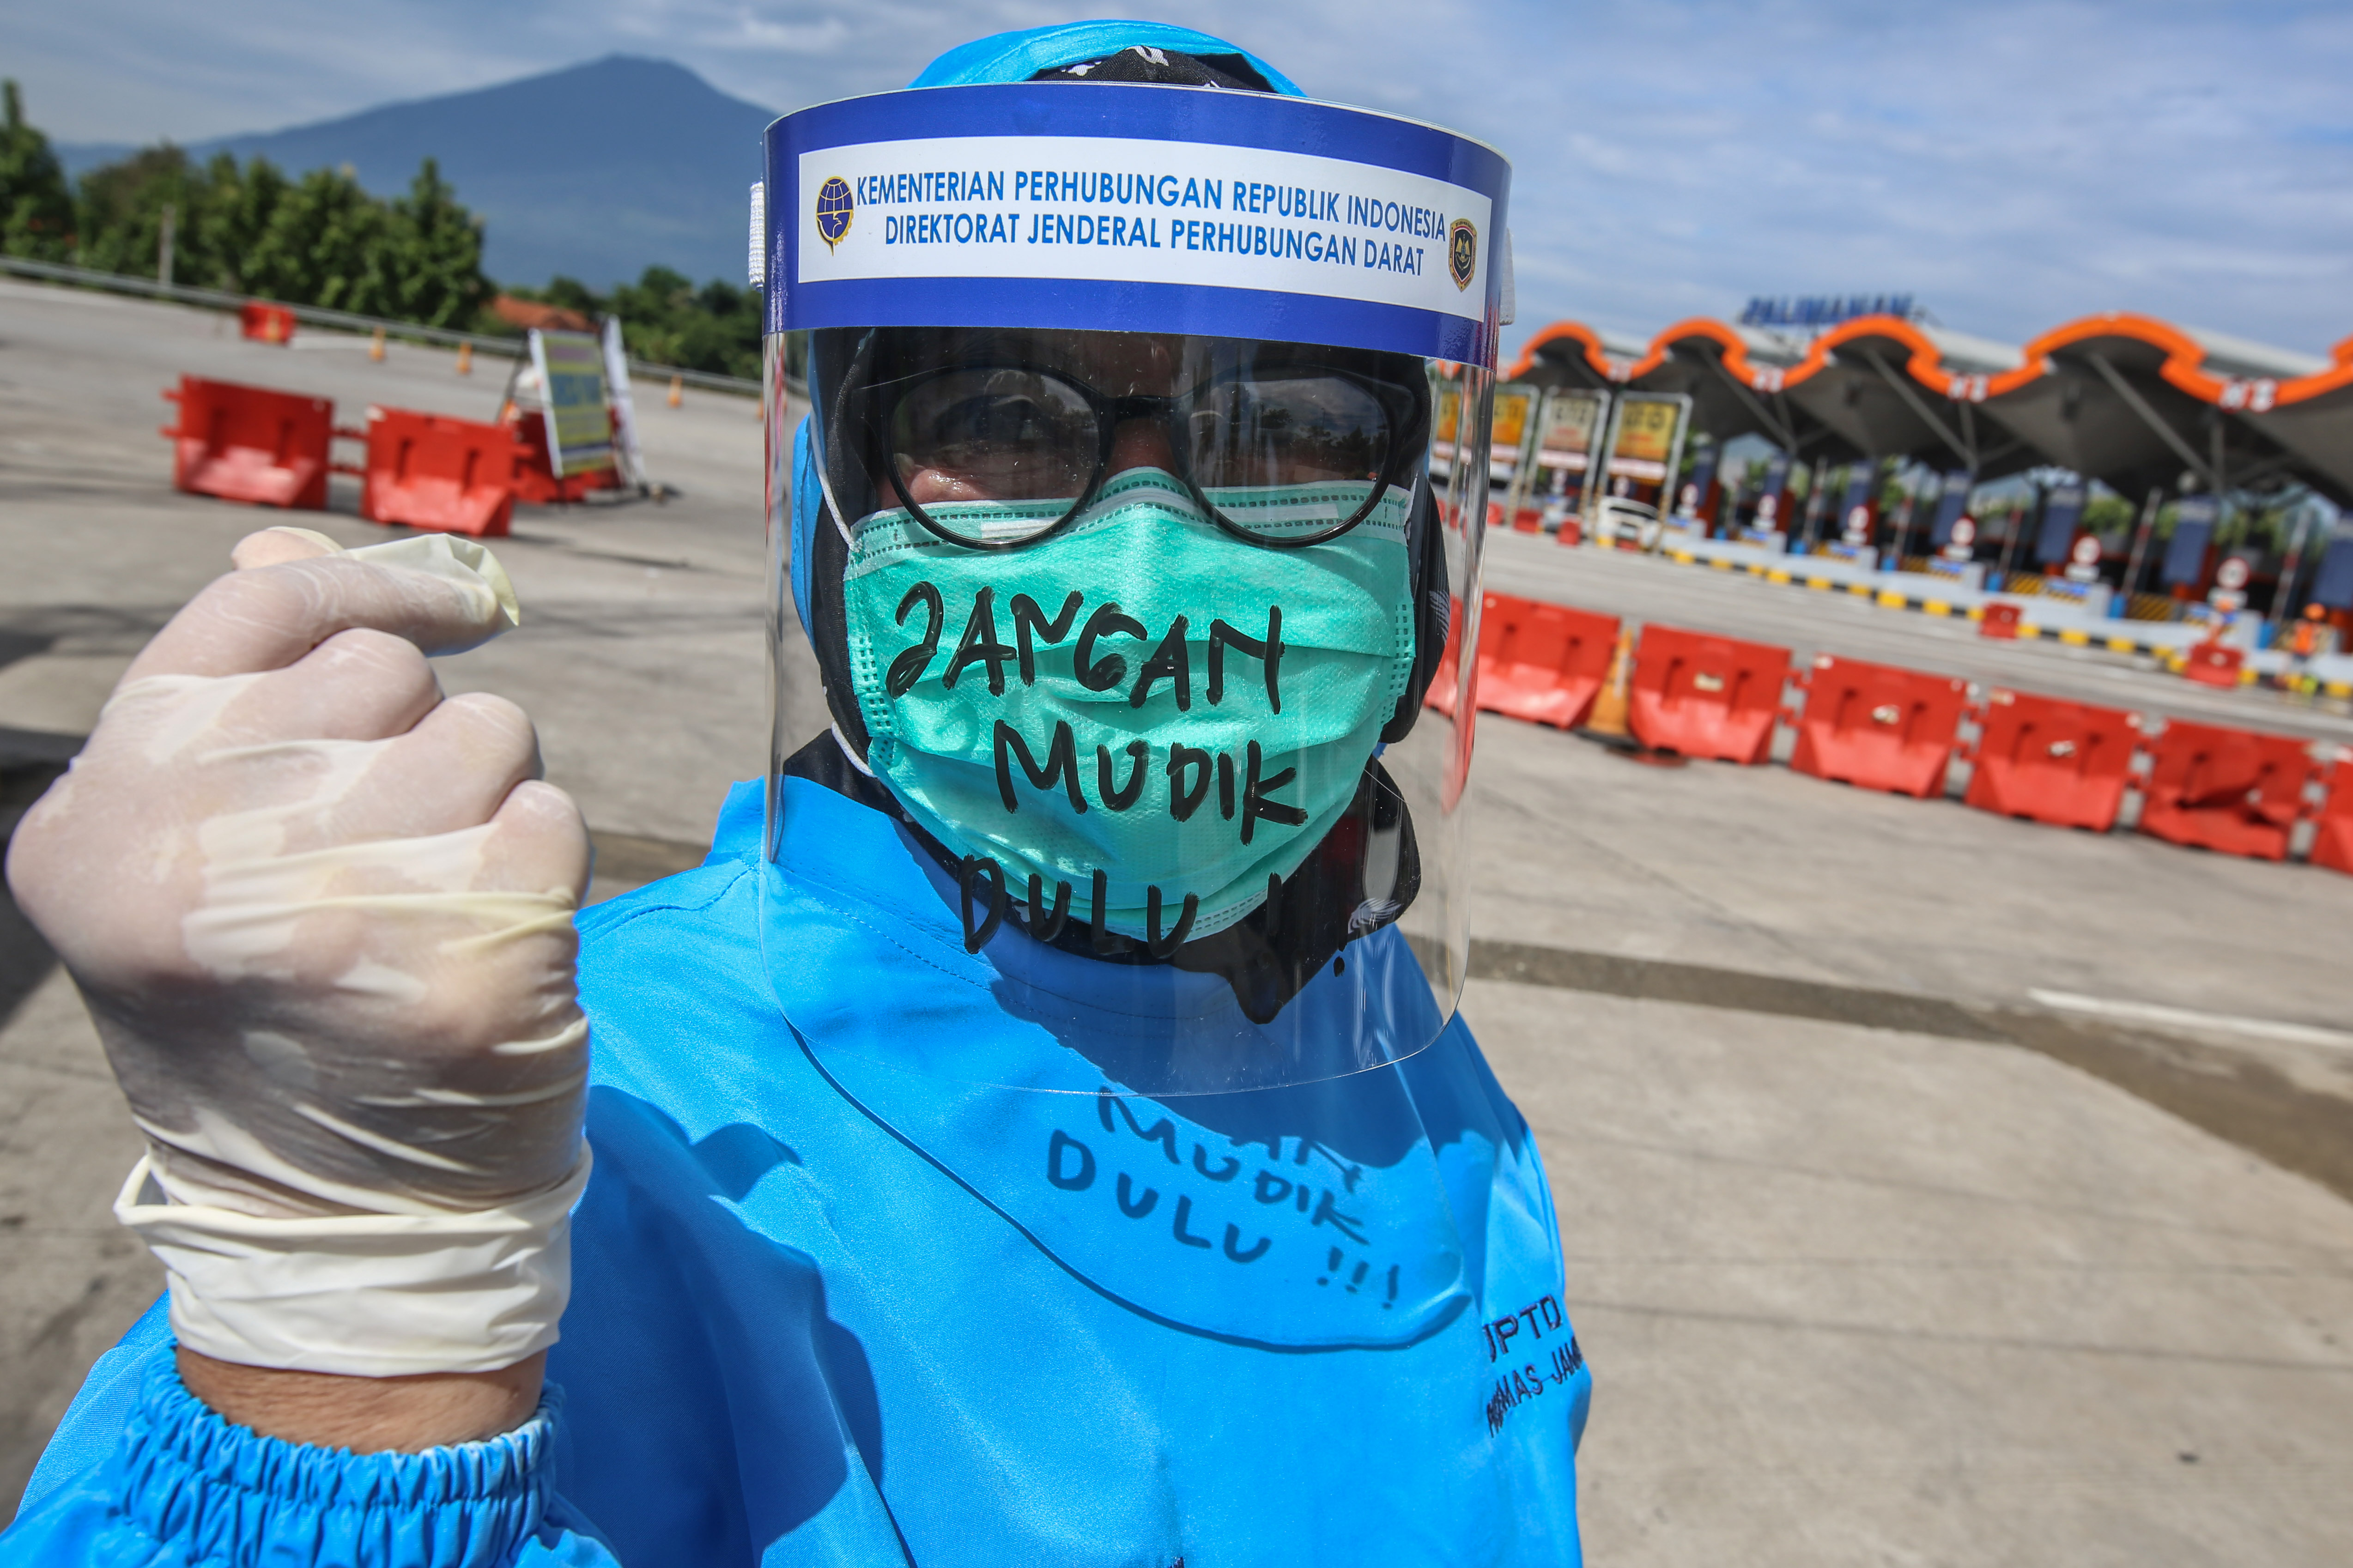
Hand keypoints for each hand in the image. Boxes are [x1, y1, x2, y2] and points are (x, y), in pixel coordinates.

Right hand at [6, 526, 590, 1386]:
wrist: (340, 1212)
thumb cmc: (272, 1005)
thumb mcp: (190, 853)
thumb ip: (236, 698)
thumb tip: (287, 550)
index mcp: (101, 817)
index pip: (263, 608)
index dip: (377, 585)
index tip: (460, 600)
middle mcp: (197, 859)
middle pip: (388, 672)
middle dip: (421, 737)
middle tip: (388, 850)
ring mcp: (336, 916)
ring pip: (488, 733)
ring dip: (489, 799)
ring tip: (430, 899)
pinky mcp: (467, 971)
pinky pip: (551, 820)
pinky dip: (541, 868)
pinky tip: (487, 943)